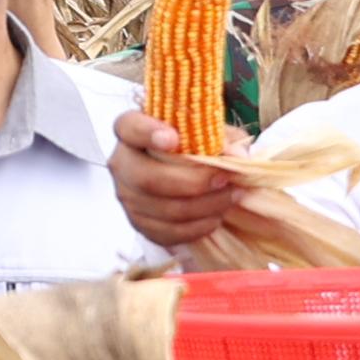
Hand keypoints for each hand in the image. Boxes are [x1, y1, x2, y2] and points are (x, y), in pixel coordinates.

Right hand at [111, 108, 244, 249]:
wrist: (181, 174)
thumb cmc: (192, 147)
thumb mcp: (208, 134)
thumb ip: (222, 140)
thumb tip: (238, 155)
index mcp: (131, 133)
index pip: (129, 128)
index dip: (147, 133)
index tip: (173, 138)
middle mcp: (121, 163)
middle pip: (147, 179)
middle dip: (192, 182)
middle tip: (224, 180)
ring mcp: (127, 196)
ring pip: (163, 209)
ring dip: (204, 206)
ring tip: (231, 197)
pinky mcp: (138, 222)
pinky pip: (168, 232)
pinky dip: (197, 227)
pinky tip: (215, 217)